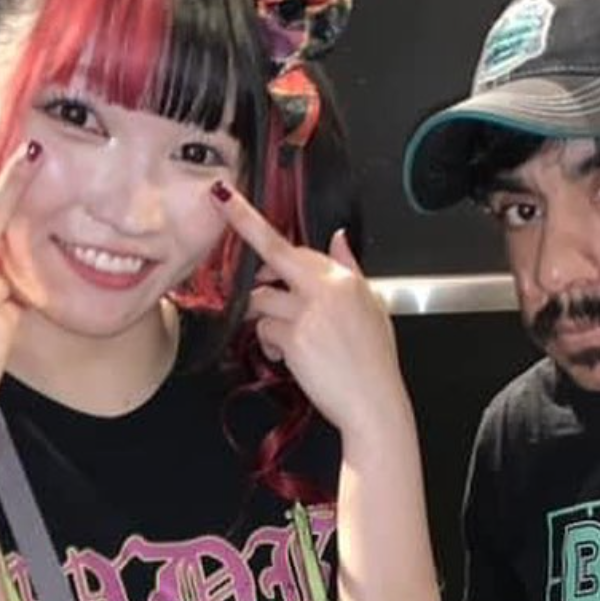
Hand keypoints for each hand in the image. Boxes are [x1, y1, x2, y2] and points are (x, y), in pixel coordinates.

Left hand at [211, 180, 406, 437]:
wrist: (374, 403)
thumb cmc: (374, 362)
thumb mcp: (372, 307)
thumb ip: (351, 269)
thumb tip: (339, 239)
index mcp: (344, 278)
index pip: (294, 245)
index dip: (254, 222)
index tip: (225, 197)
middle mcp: (325, 288)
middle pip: (271, 256)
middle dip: (249, 248)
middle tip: (241, 243)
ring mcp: (308, 311)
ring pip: (261, 299)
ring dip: (264, 318)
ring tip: (285, 342)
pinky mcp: (294, 337)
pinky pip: (264, 330)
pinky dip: (270, 345)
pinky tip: (288, 359)